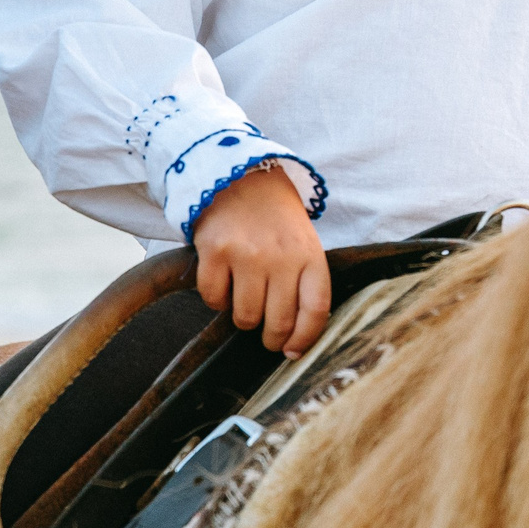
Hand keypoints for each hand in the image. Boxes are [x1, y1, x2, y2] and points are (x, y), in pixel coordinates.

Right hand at [190, 164, 329, 355]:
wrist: (241, 176)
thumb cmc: (276, 220)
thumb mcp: (304, 244)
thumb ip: (304, 285)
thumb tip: (292, 345)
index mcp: (310, 255)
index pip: (315, 310)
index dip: (305, 339)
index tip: (292, 351)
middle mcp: (281, 257)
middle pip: (278, 323)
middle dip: (271, 338)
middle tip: (266, 334)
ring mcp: (247, 255)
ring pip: (244, 317)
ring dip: (243, 316)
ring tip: (245, 295)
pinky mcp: (215, 251)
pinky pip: (213, 299)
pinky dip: (216, 298)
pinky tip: (224, 278)